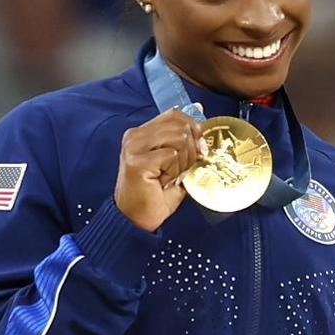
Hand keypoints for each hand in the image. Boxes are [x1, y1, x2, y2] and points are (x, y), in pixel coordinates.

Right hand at [114, 107, 206, 231]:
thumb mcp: (173, 162)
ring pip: (178, 138)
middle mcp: (135, 136)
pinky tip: (162, 182)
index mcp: (141, 133)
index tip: (198, 148)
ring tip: (170, 176)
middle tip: (181, 169)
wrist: (135, 220)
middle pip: (179, 126)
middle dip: (190, 149)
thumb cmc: (154, 194)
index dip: (192, 128)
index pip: (174, 115)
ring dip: (182, 161)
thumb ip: (183, 142)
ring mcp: (134, 148)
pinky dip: (174, 171)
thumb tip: (200, 119)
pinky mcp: (137, 162)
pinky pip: (171, 156)